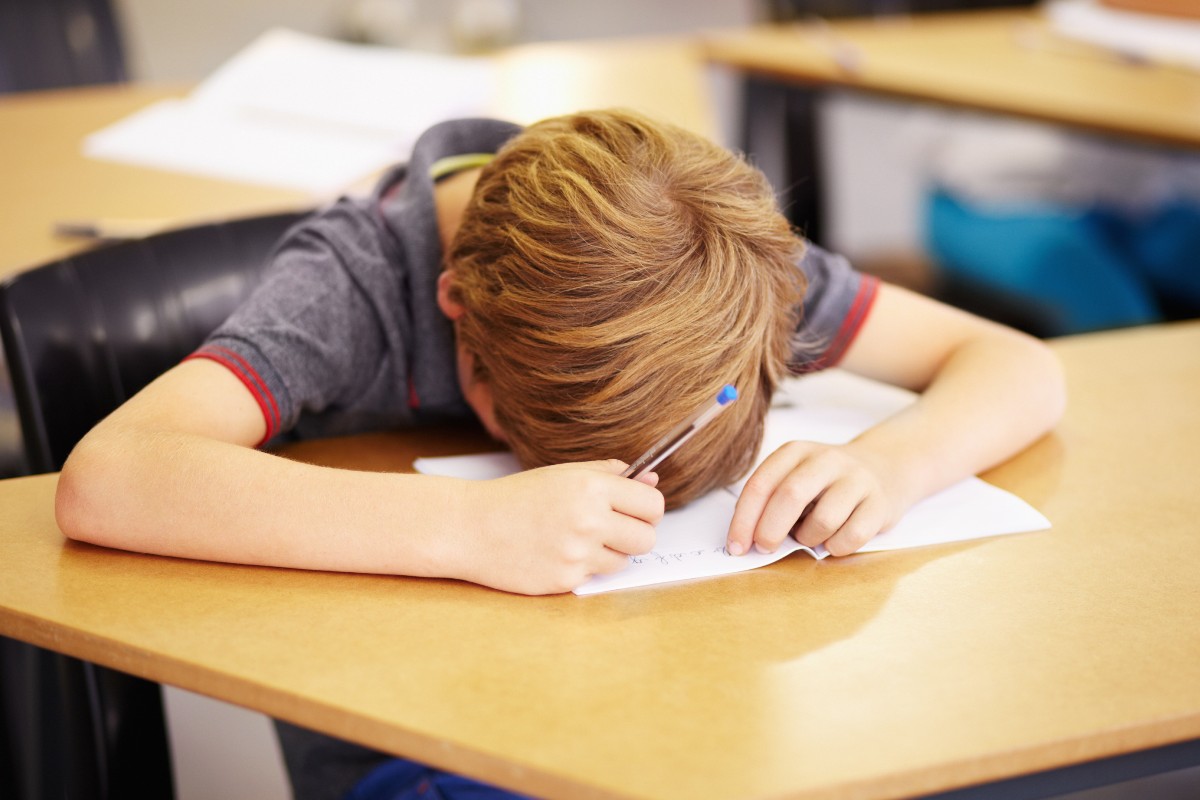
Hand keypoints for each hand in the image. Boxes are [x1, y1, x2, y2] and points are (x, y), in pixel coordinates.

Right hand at [460, 460, 662, 594]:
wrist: (470, 528)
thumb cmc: (518, 497)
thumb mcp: (564, 474)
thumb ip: (611, 474)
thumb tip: (653, 480)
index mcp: (591, 486)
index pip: (653, 505)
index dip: (648, 509)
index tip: (637, 510)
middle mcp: (588, 520)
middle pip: (647, 539)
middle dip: (636, 534)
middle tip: (613, 528)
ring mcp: (577, 554)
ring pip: (624, 561)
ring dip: (609, 553)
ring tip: (578, 540)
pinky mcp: (565, 580)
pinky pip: (595, 576)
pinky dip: (583, 568)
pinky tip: (557, 554)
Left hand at [726, 442, 899, 557]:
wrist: (884, 468)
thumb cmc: (826, 483)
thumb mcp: (795, 477)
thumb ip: (772, 500)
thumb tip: (746, 539)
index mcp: (796, 452)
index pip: (761, 484)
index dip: (744, 519)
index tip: (736, 546)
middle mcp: (826, 460)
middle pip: (790, 496)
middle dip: (770, 530)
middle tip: (764, 548)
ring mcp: (856, 479)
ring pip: (823, 520)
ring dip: (808, 539)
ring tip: (809, 536)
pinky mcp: (880, 503)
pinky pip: (852, 536)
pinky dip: (836, 547)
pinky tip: (833, 541)